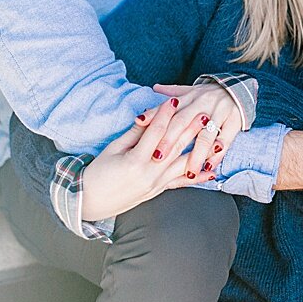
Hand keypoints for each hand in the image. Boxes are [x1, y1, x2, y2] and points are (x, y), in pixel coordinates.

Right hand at [78, 92, 235, 221]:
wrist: (91, 201)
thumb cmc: (99, 173)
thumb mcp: (113, 150)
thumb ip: (134, 135)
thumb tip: (149, 118)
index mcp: (135, 160)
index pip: (155, 132)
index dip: (164, 114)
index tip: (173, 100)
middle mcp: (150, 173)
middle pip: (174, 146)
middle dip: (189, 128)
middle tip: (202, 112)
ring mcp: (156, 184)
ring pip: (182, 163)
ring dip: (198, 149)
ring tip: (211, 137)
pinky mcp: (159, 191)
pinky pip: (181, 183)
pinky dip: (197, 177)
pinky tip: (211, 171)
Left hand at [151, 82, 242, 175]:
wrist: (237, 89)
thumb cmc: (207, 95)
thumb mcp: (189, 91)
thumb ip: (171, 93)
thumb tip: (153, 88)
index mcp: (189, 97)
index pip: (168, 107)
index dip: (153, 114)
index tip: (139, 123)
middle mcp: (202, 103)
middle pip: (184, 122)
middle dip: (170, 140)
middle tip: (157, 157)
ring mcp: (219, 113)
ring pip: (206, 136)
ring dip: (197, 155)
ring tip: (187, 171)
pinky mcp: (234, 123)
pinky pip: (225, 141)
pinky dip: (217, 156)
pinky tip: (209, 168)